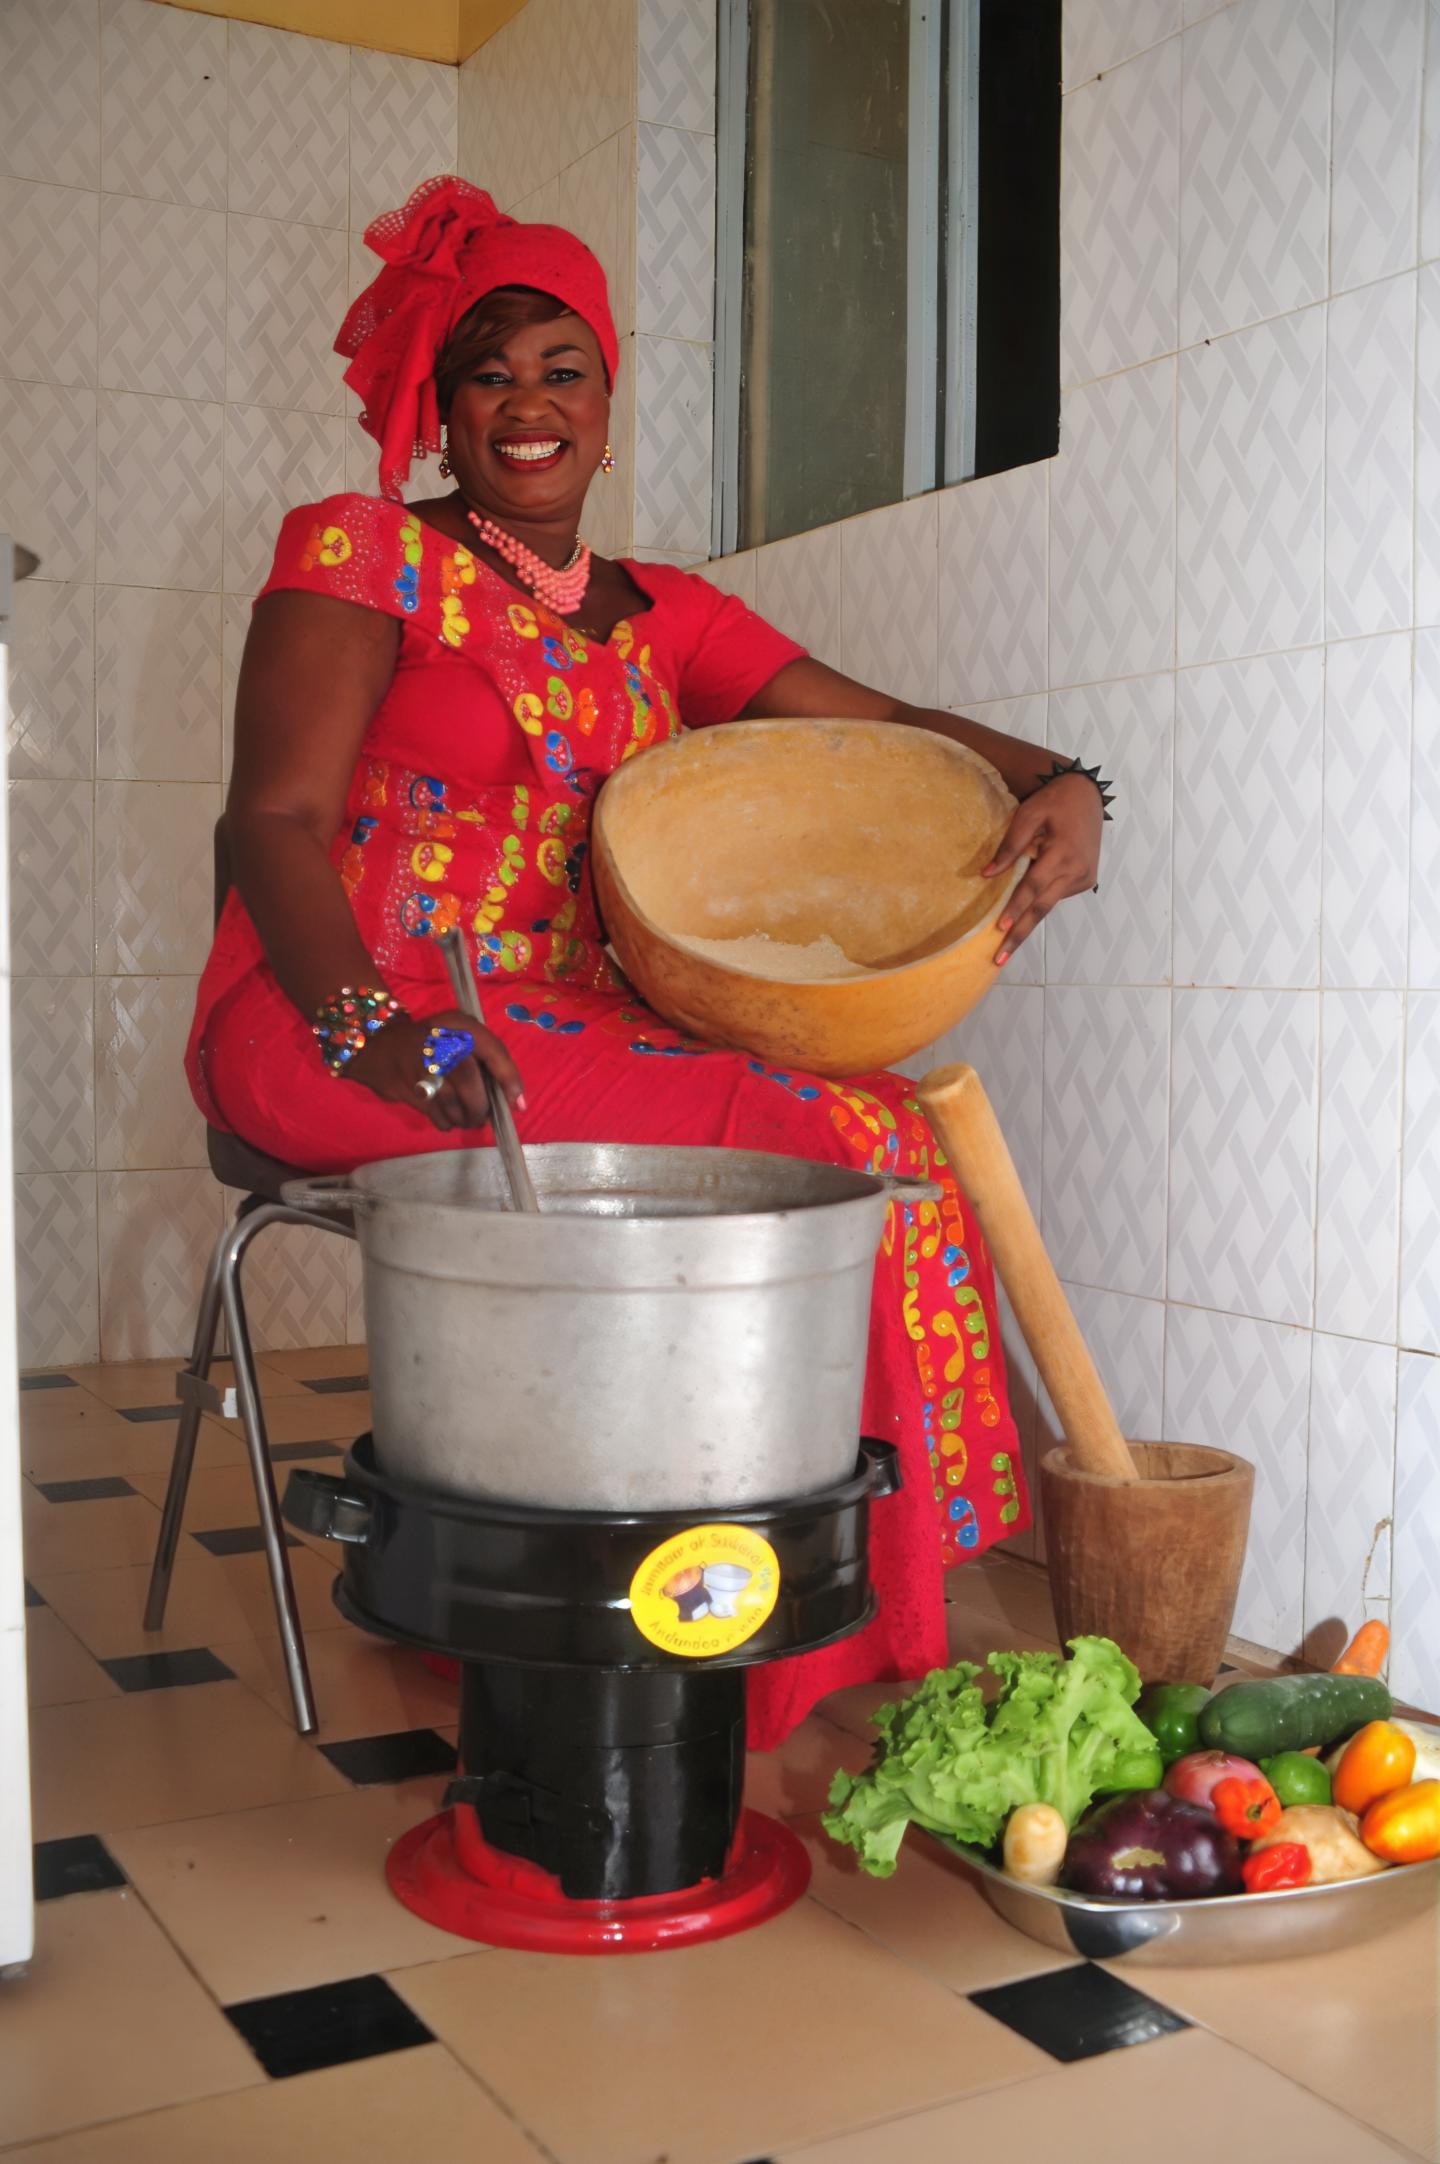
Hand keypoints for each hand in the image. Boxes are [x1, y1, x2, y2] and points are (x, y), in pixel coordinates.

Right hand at [344, 1006, 525, 1133]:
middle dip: (480, 1107)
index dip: (508, 1077)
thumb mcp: (458, 1035)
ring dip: (465, 1119)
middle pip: (469, 1083)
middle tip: (482, 1116)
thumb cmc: (431, 1042)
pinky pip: (437, 1115)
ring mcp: (420, 1065)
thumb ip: (485, 1059)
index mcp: (458, 1024)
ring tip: (467, 1119)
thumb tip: (513, 1100)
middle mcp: (439, 1041)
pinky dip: (447, 1123)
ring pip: (452, 1103)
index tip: (517, 1103)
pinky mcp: (407, 1088)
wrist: (378, 1045)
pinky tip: (447, 1117)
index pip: (492, 1049)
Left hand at [982, 773, 1104, 962]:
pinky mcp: (1086, 880)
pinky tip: (1025, 912)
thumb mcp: (1028, 815)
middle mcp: (1076, 870)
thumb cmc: (1054, 802)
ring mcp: (1083, 878)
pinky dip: (1041, 903)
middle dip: (1020, 934)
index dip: (1016, 908)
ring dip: (1028, 922)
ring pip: (1049, 905)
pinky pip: (1057, 895)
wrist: (1087, 795)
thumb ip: (1010, 846)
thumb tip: (987, 874)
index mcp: (1063, 853)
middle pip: (1042, 907)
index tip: (1000, 929)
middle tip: (1000, 958)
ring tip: (1007, 946)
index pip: (1033, 887)